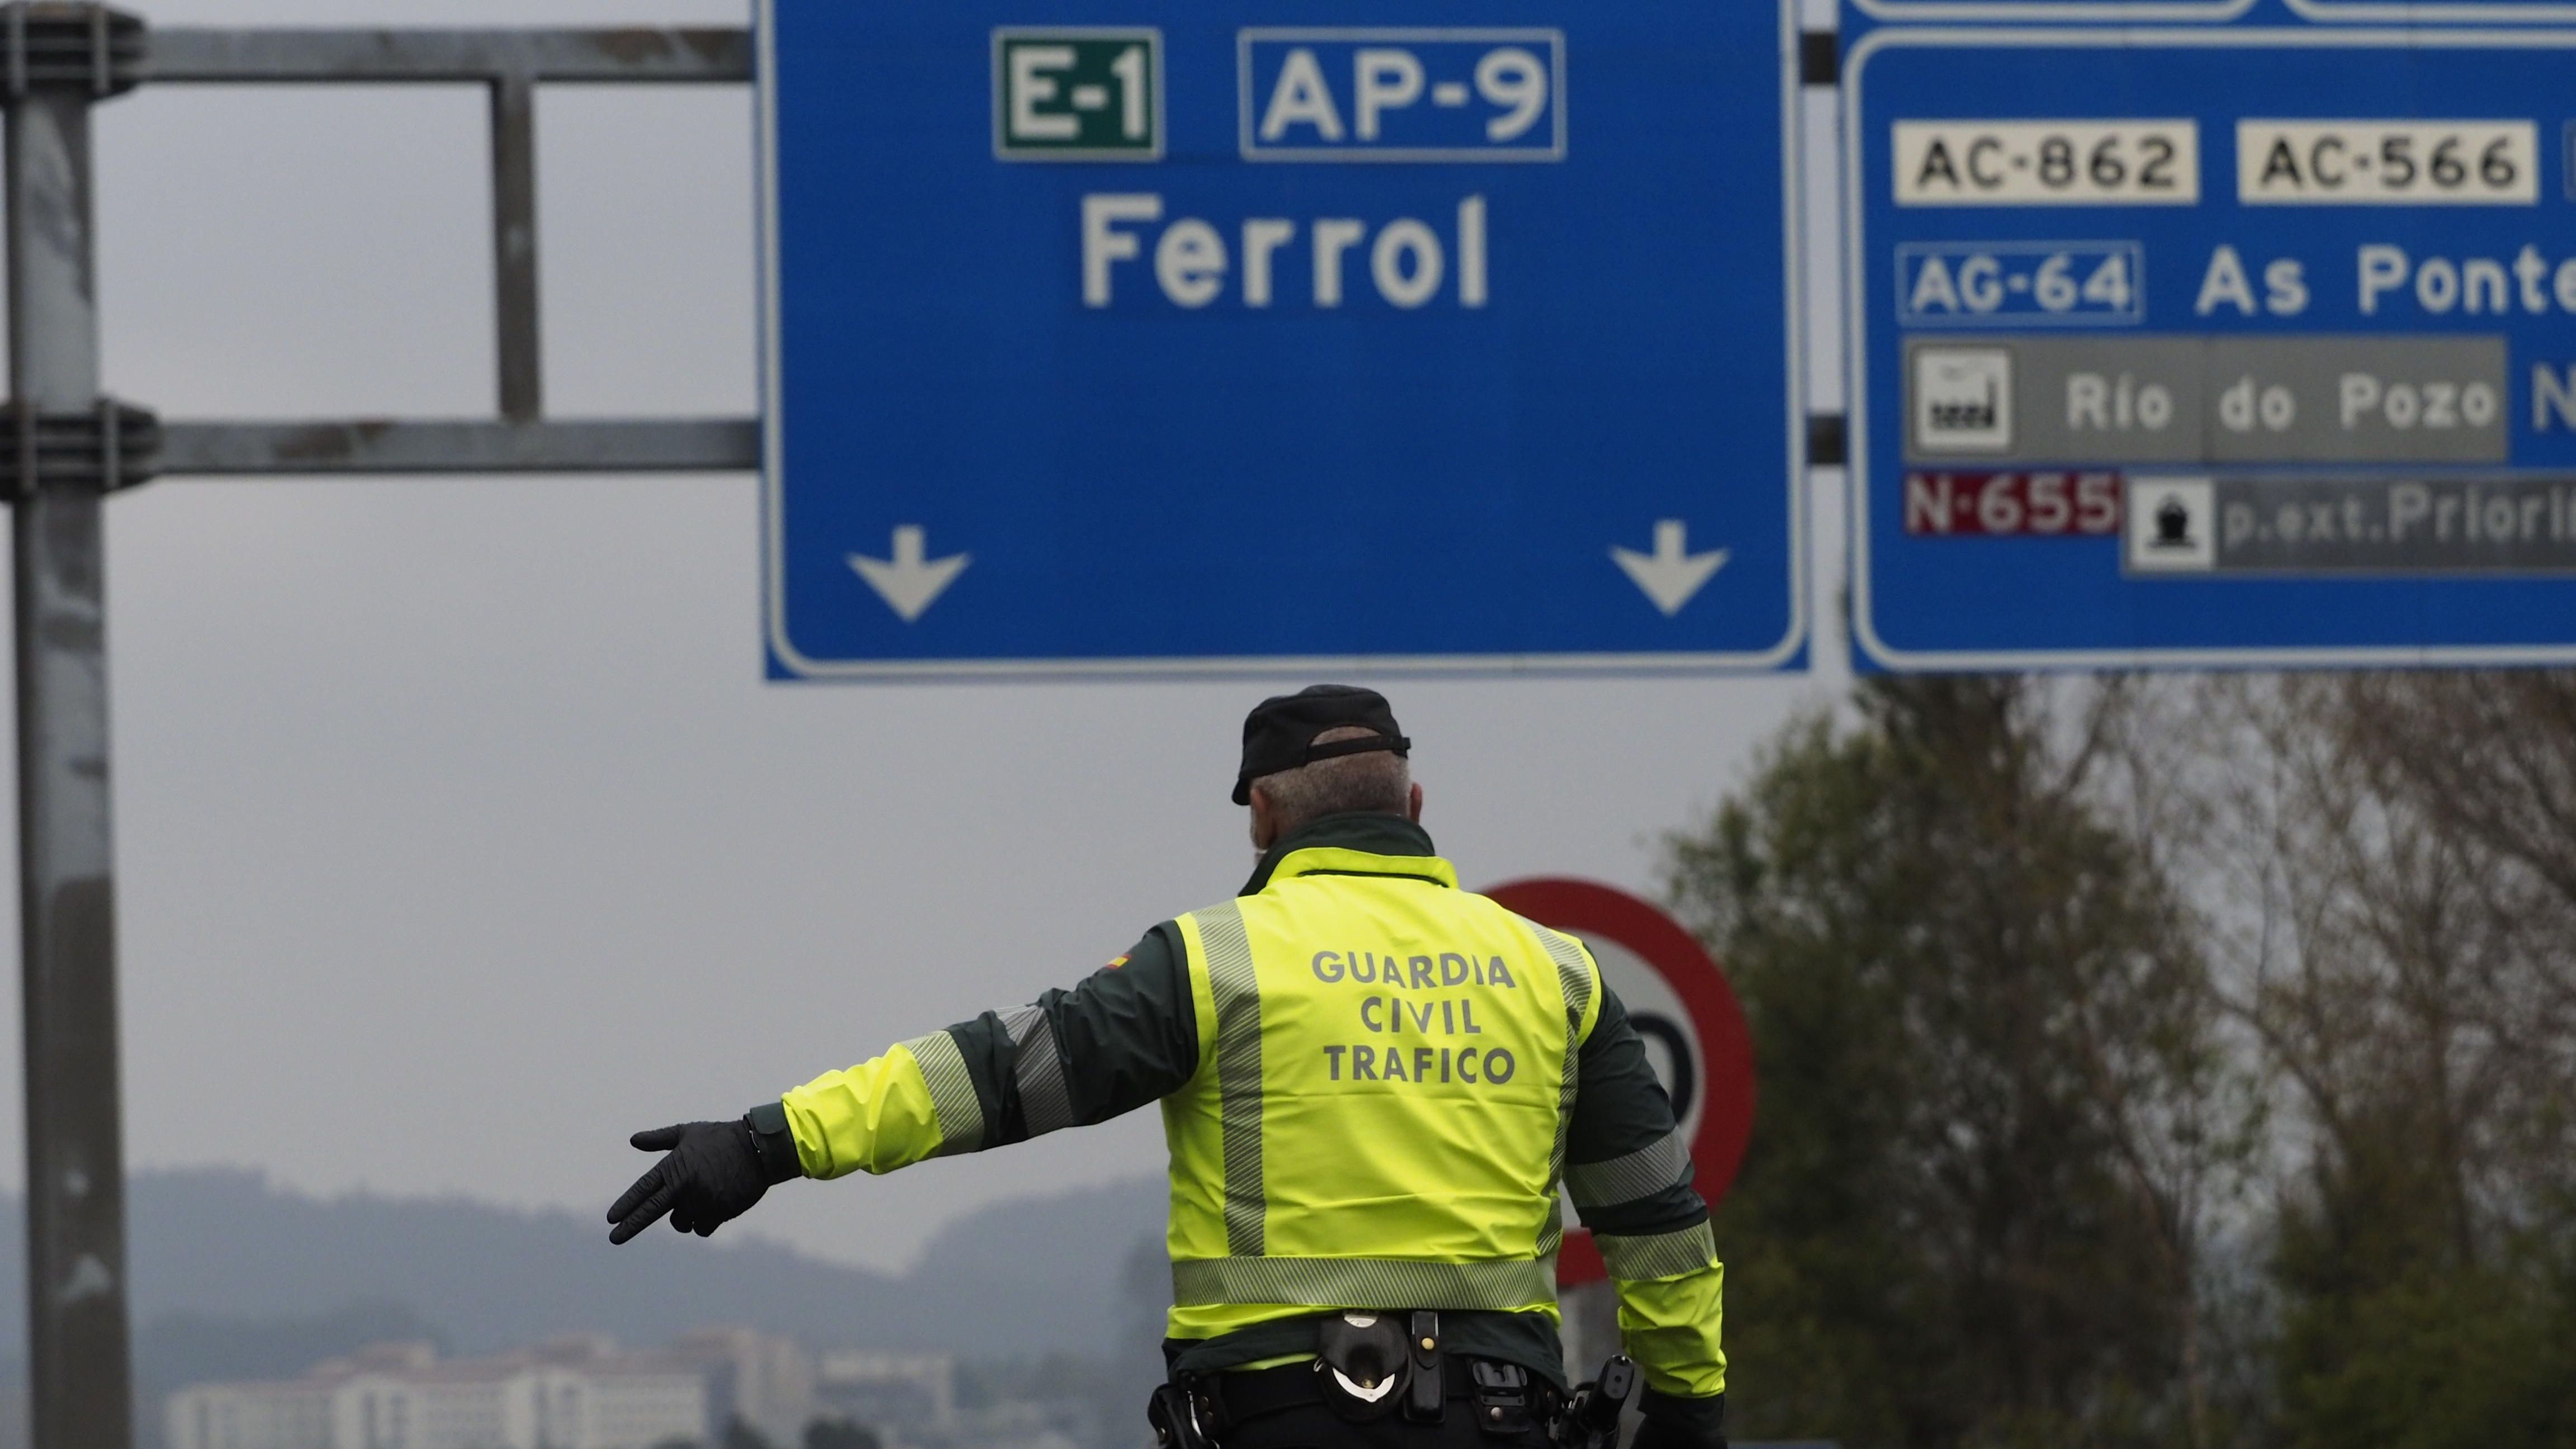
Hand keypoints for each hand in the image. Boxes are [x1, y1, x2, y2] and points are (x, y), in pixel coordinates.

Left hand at [606, 1119, 772, 1243]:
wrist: (759, 1149)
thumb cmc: (721, 1138)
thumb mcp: (688, 1133)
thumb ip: (659, 1139)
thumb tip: (632, 1140)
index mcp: (674, 1166)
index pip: (643, 1189)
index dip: (626, 1204)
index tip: (610, 1219)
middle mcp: (684, 1186)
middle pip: (650, 1212)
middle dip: (630, 1226)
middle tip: (614, 1238)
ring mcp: (701, 1201)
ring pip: (681, 1223)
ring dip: (686, 1216)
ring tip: (703, 1196)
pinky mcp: (718, 1213)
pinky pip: (702, 1228)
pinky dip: (705, 1222)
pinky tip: (716, 1205)